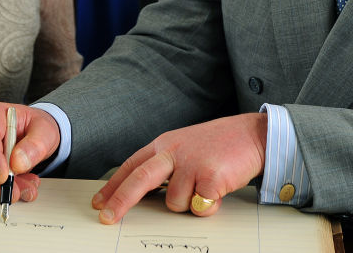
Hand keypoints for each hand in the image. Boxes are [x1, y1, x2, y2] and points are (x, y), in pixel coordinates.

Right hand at [0, 103, 59, 202]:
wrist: (35, 133)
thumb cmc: (35, 126)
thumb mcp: (45, 130)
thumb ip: (35, 144)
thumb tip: (17, 163)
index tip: (3, 177)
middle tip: (17, 191)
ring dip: (1, 187)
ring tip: (25, 188)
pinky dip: (1, 188)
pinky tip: (20, 186)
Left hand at [91, 113, 266, 223]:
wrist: (253, 134)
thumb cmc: (220, 144)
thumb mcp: (186, 146)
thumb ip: (166, 164)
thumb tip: (144, 192)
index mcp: (165, 144)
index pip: (132, 165)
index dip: (114, 185)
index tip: (99, 202)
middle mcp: (174, 152)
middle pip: (139, 179)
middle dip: (121, 201)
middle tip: (107, 218)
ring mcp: (192, 163)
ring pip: (174, 203)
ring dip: (188, 203)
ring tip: (205, 186)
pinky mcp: (210, 177)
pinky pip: (200, 207)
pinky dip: (209, 205)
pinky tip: (219, 189)